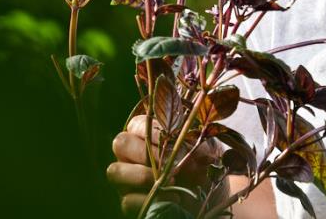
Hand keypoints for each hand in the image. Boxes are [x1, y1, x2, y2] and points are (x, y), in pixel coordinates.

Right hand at [107, 115, 224, 215]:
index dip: (153, 132)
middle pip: (120, 144)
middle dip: (145, 154)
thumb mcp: (204, 150)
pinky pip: (126, 200)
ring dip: (142, 176)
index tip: (173, 142)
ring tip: (170, 182)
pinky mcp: (130, 202)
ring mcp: (128, 178)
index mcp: (148, 134)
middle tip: (170, 165)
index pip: (138, 124)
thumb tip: (179, 145)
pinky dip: (148, 199)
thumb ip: (190, 142)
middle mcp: (132, 154)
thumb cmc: (204, 166)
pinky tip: (170, 198)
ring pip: (115, 171)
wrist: (211, 196)